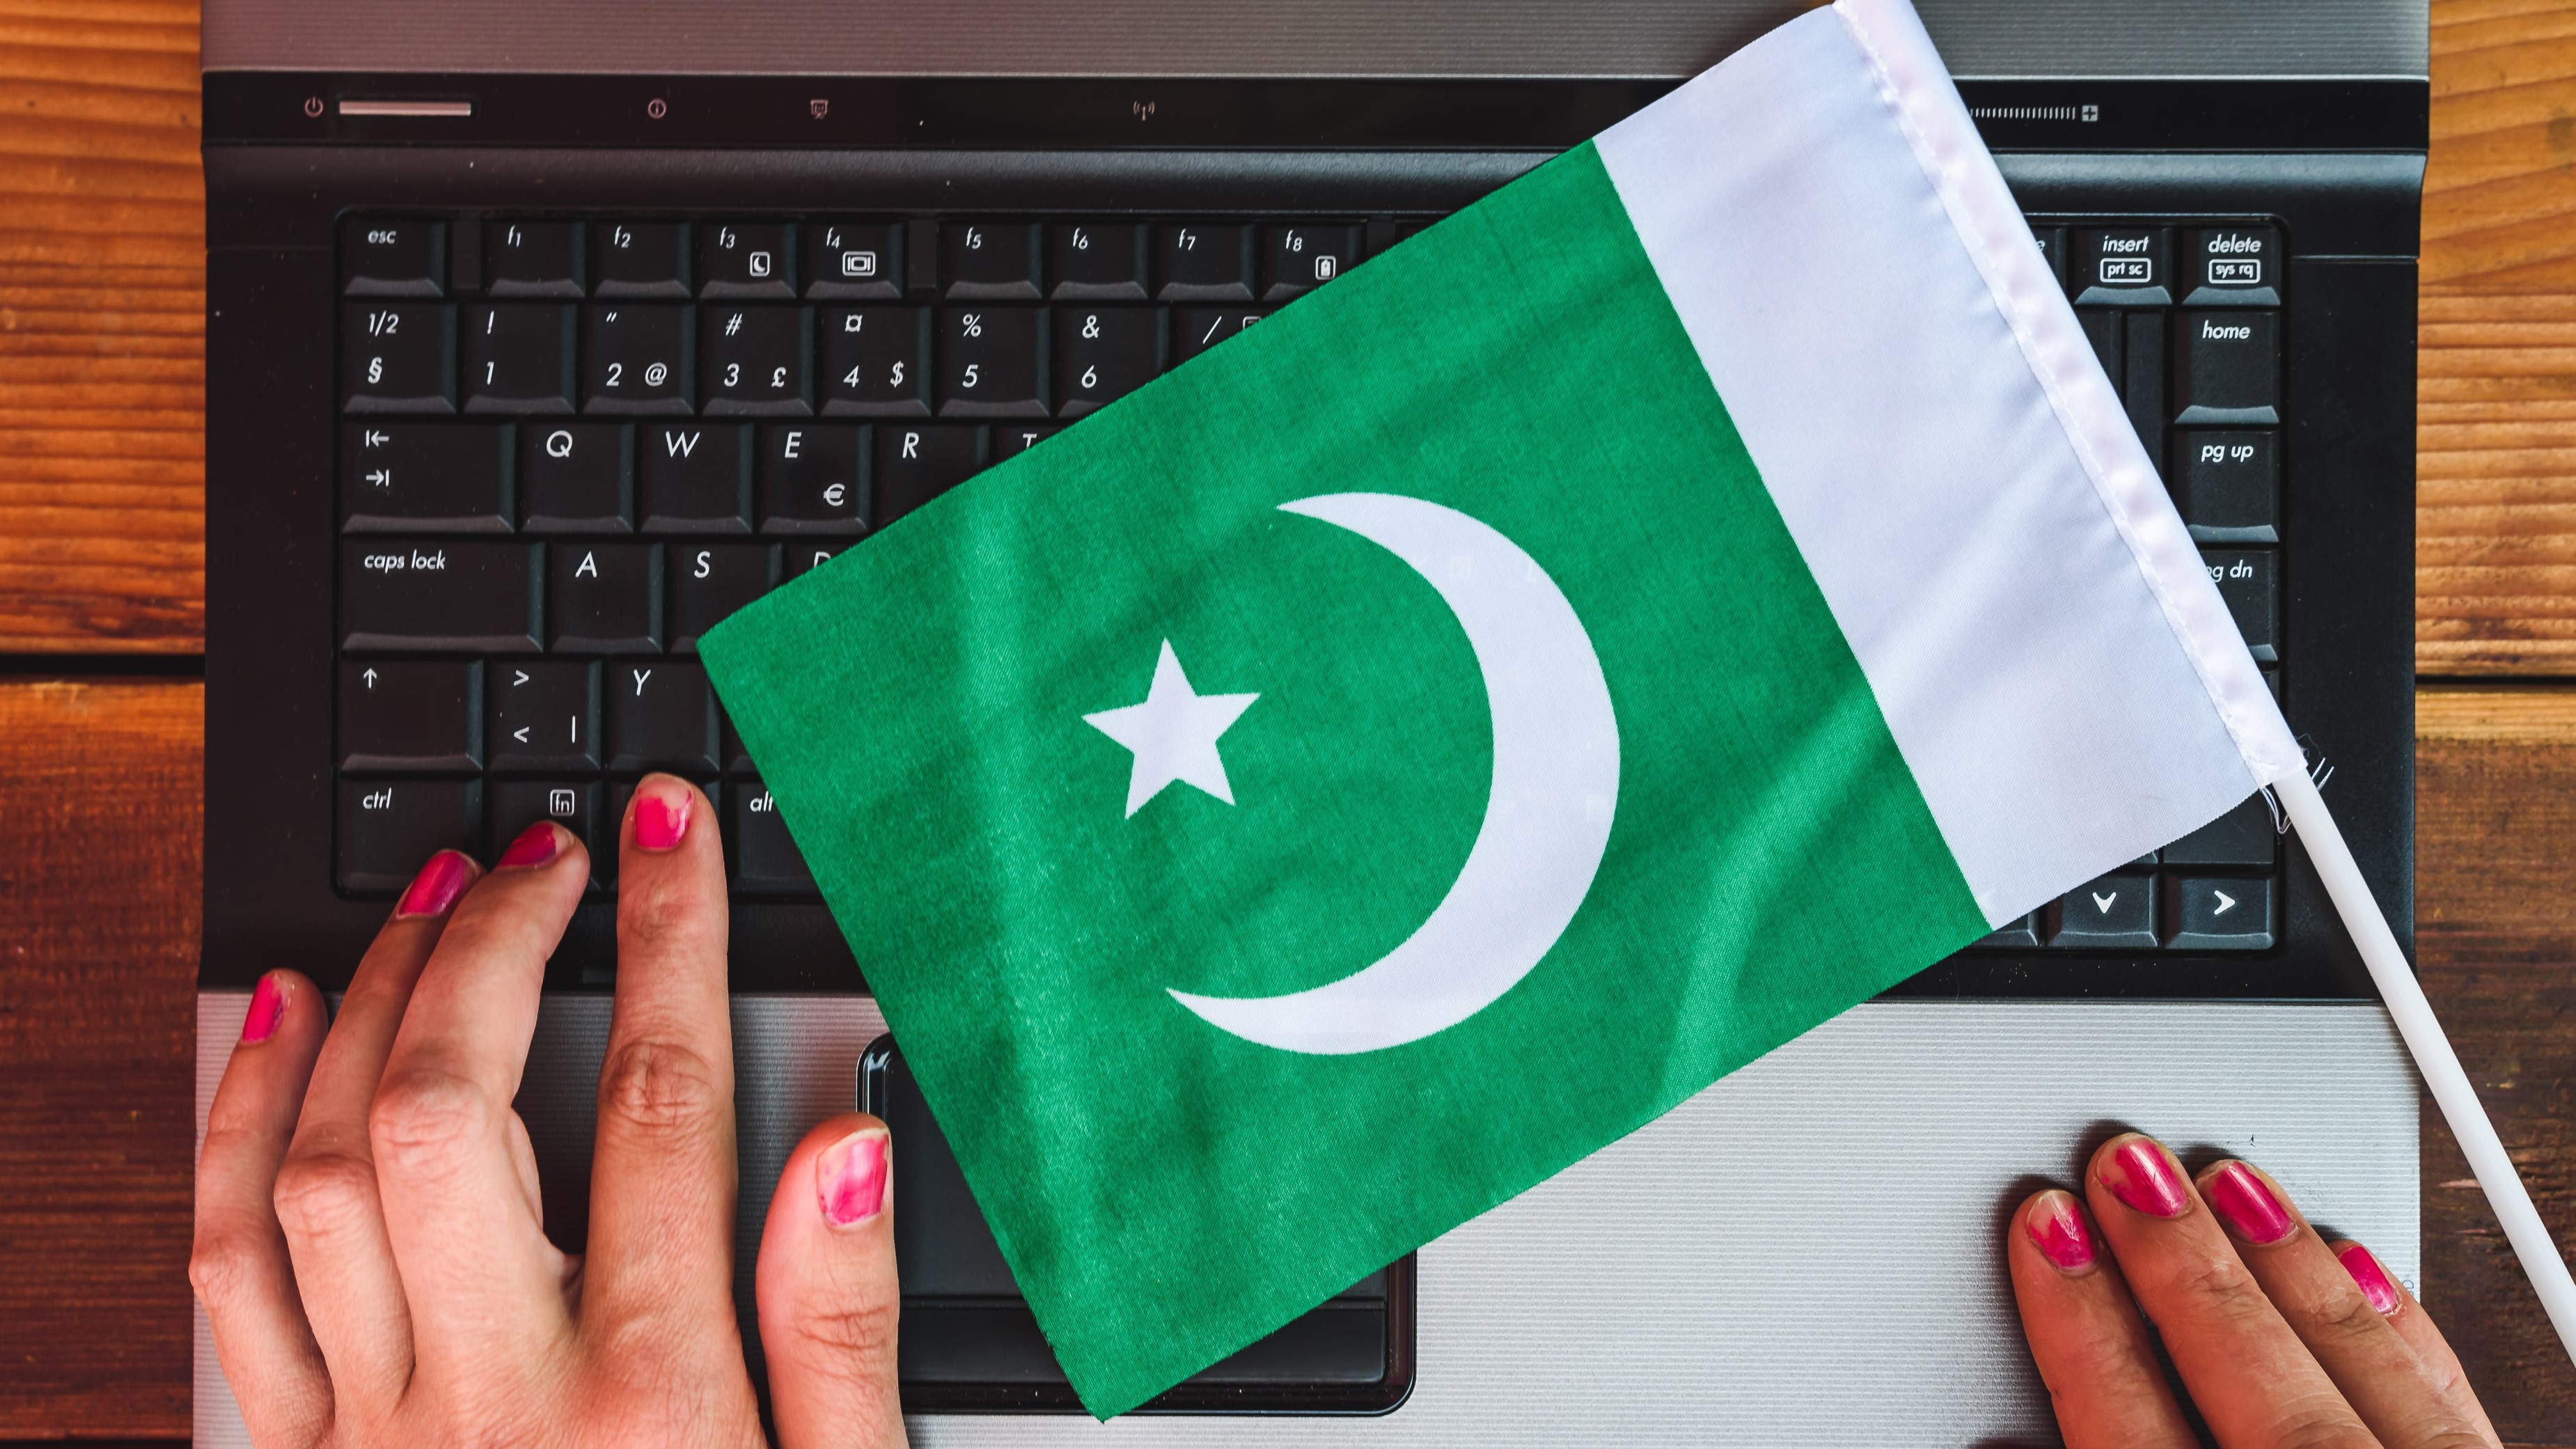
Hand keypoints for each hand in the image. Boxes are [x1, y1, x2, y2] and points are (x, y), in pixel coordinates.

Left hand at [191, 775, 905, 1446]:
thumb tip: (843, 1139)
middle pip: (457, 1105)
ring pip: (323, 1166)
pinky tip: (291, 1029)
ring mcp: (378, 1433)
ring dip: (371, 1006)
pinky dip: (243, 1127)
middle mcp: (496, 1397)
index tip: (667, 831)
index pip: (657, 1103)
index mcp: (653, 1397)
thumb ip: (839, 1326)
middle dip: (498, 943)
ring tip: (433, 902)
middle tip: (548, 853)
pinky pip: (235, 1272)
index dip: (665, 939)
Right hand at [2011, 1130, 2495, 1447]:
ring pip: (2356, 1361)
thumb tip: (1995, 1442)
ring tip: (2226, 1180)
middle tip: (2123, 1166)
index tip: (2047, 1237)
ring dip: (2285, 1265)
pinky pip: (2452, 1399)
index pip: (2134, 1432)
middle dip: (2178, 1261)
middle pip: (2251, 1375)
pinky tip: (2355, 1262)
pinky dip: (2399, 1323)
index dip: (2080, 1325)